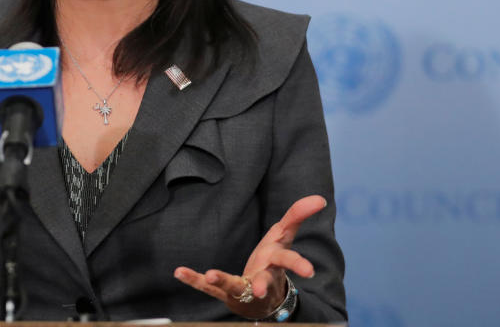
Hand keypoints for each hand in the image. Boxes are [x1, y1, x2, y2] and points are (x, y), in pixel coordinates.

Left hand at [173, 194, 325, 318]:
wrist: (261, 301)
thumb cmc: (272, 263)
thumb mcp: (284, 236)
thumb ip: (298, 215)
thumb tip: (320, 198)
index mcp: (276, 262)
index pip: (288, 259)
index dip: (298, 263)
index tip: (309, 271)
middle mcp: (261, 277)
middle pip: (264, 279)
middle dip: (262, 284)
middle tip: (258, 290)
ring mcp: (242, 286)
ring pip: (234, 285)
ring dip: (223, 279)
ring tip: (212, 274)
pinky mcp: (224, 291)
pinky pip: (208, 287)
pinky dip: (194, 279)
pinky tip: (179, 272)